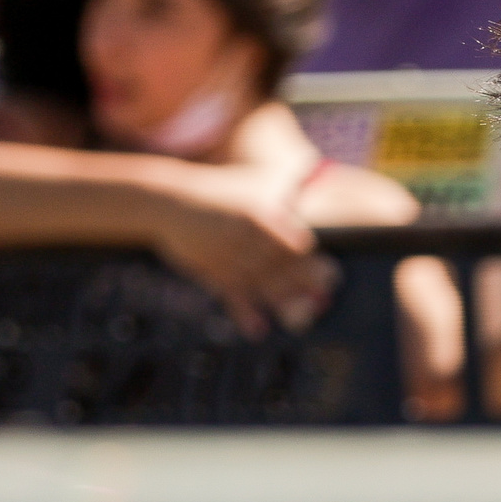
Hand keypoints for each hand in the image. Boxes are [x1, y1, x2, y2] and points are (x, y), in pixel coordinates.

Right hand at [151, 171, 336, 335]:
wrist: (169, 199)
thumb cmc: (223, 188)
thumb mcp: (256, 180)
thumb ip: (288, 184)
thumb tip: (320, 172)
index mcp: (260, 214)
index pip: (290, 241)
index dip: (310, 259)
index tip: (331, 272)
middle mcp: (244, 237)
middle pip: (278, 266)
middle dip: (302, 284)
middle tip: (326, 298)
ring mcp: (225, 256)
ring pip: (257, 284)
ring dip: (281, 302)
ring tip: (303, 319)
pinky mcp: (209, 270)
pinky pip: (230, 295)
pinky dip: (244, 314)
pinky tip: (258, 329)